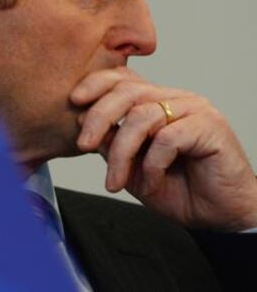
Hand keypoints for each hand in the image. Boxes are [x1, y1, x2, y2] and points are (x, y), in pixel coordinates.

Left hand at [71, 67, 256, 230]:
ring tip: (116, 181)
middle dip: (98, 117)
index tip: (72, 103)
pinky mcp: (210, 127)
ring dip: (121, 152)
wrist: (219, 215)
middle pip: (127, 91)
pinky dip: (152, 164)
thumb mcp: (130, 166)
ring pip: (142, 116)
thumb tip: (83, 124)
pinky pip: (167, 138)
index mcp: (155, 101)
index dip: (95, 85)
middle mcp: (175, 98)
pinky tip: (151, 183)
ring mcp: (194, 109)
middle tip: (82, 144)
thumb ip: (110, 142)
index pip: (122, 78)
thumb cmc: (178, 188)